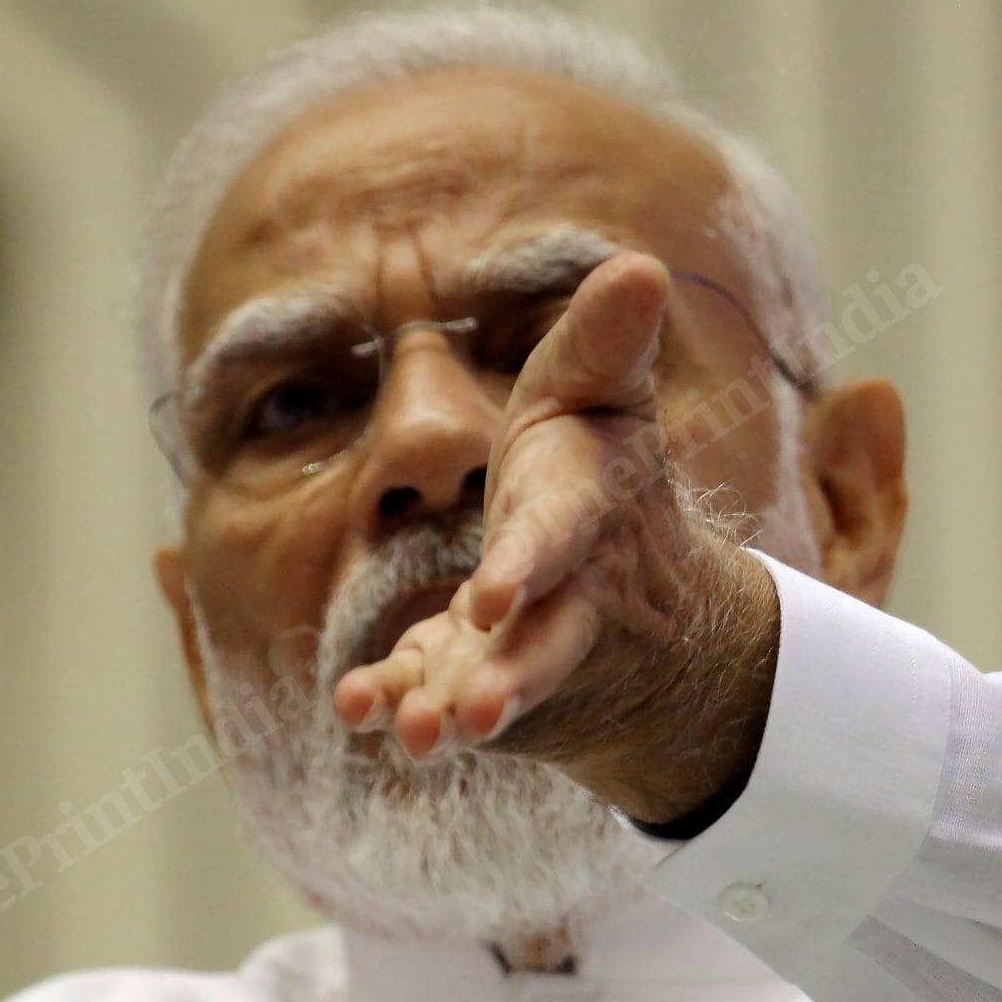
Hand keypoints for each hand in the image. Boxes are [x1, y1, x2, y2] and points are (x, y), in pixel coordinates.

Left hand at [330, 252, 780, 824]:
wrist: (645, 614)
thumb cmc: (599, 479)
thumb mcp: (606, 402)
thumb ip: (607, 343)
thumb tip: (641, 265)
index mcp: (586, 517)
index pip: (558, 539)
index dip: (525, 565)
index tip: (489, 598)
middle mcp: (560, 601)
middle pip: (540, 648)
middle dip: (509, 679)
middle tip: (469, 714)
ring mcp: (517, 656)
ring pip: (491, 693)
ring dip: (451, 713)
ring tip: (420, 737)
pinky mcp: (473, 681)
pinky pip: (432, 697)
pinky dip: (396, 706)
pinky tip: (356, 710)